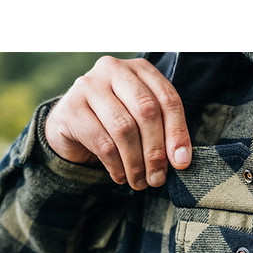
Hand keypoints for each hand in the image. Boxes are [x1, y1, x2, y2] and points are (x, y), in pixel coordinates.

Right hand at [44, 56, 191, 188]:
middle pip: (146, 111)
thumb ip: (164, 133)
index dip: (177, 132)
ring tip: (140, 182)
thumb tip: (181, 159)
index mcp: (140, 69)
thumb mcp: (143, 122)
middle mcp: (114, 69)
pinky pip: (102, 143)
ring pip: (124, 128)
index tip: (181, 162)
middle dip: (156, 150)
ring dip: (136, 163)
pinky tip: (121, 177)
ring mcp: (88, 85)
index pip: (167, 98)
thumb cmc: (115, 124)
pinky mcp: (70, 108)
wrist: (70, 128)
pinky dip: (116, 166)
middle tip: (158, 178)